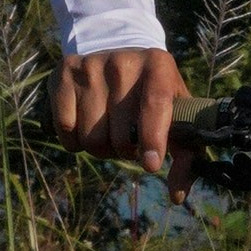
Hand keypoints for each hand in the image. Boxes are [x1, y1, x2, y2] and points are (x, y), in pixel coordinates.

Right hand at [49, 43, 183, 173]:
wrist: (120, 54)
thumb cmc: (154, 95)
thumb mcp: (177, 114)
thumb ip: (186, 156)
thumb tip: (176, 196)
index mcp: (158, 66)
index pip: (154, 106)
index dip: (152, 139)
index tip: (150, 165)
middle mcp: (123, 62)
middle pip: (119, 134)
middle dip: (124, 151)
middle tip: (128, 141)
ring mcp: (91, 66)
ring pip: (91, 137)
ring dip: (100, 148)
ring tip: (109, 132)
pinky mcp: (64, 73)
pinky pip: (66, 129)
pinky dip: (75, 141)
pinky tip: (85, 126)